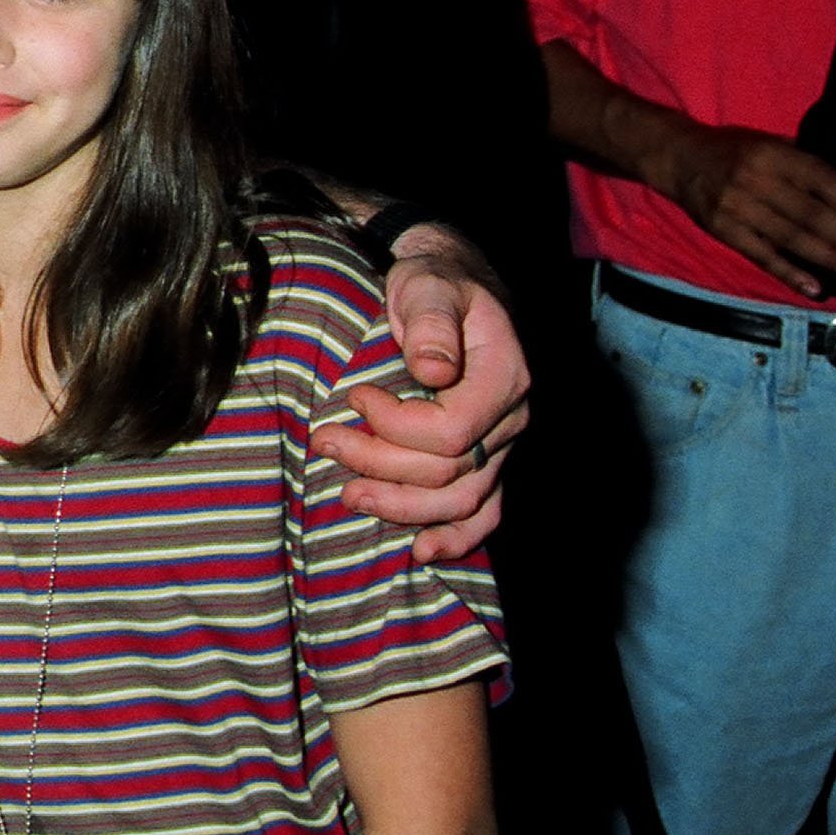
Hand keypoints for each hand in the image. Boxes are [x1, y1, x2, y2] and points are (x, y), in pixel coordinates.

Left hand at [313, 223, 529, 563]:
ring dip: (403, 507)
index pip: (451, 431)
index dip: (395, 427)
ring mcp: (503, 445)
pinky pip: (485, 513)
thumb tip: (431, 369)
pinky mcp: (489, 460)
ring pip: (462, 502)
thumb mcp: (429, 285)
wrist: (453, 286)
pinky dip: (456, 538)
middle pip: (449, 471)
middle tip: (324, 443)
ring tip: (348, 496)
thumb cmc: (436, 283)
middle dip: (380, 464)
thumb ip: (431, 322)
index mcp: (504, 376)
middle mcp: (511, 419)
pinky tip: (420, 551)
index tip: (353, 397)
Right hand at [650, 123, 835, 296]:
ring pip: (791, 238)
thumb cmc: (732, 150)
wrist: (679, 159)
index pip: (820, 178)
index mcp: (769, 153)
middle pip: (810, 213)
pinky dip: (790, 274)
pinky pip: (762, 256)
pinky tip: (814, 288)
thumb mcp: (766, 143)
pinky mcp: (723, 231)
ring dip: (828, 257)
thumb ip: (800, 163)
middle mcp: (753, 180)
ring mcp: (736, 208)